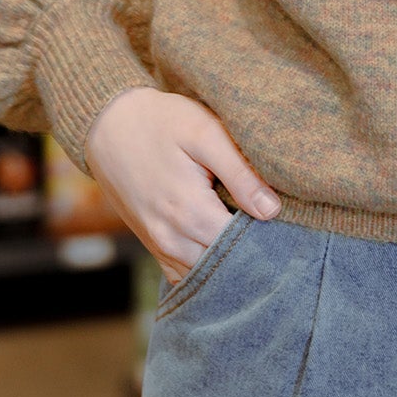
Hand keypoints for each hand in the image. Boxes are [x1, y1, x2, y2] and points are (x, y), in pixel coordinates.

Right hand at [84, 87, 281, 284]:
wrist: (108, 125)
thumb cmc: (162, 122)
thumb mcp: (204, 133)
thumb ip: (240, 172)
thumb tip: (272, 211)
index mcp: (189, 211)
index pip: (241, 247)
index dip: (268, 238)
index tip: (288, 226)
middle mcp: (171, 238)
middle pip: (224, 265)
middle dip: (252, 253)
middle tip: (278, 234)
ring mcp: (158, 244)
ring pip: (204, 275)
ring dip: (229, 263)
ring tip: (253, 239)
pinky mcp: (151, 243)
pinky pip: (182, 274)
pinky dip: (205, 269)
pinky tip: (224, 249)